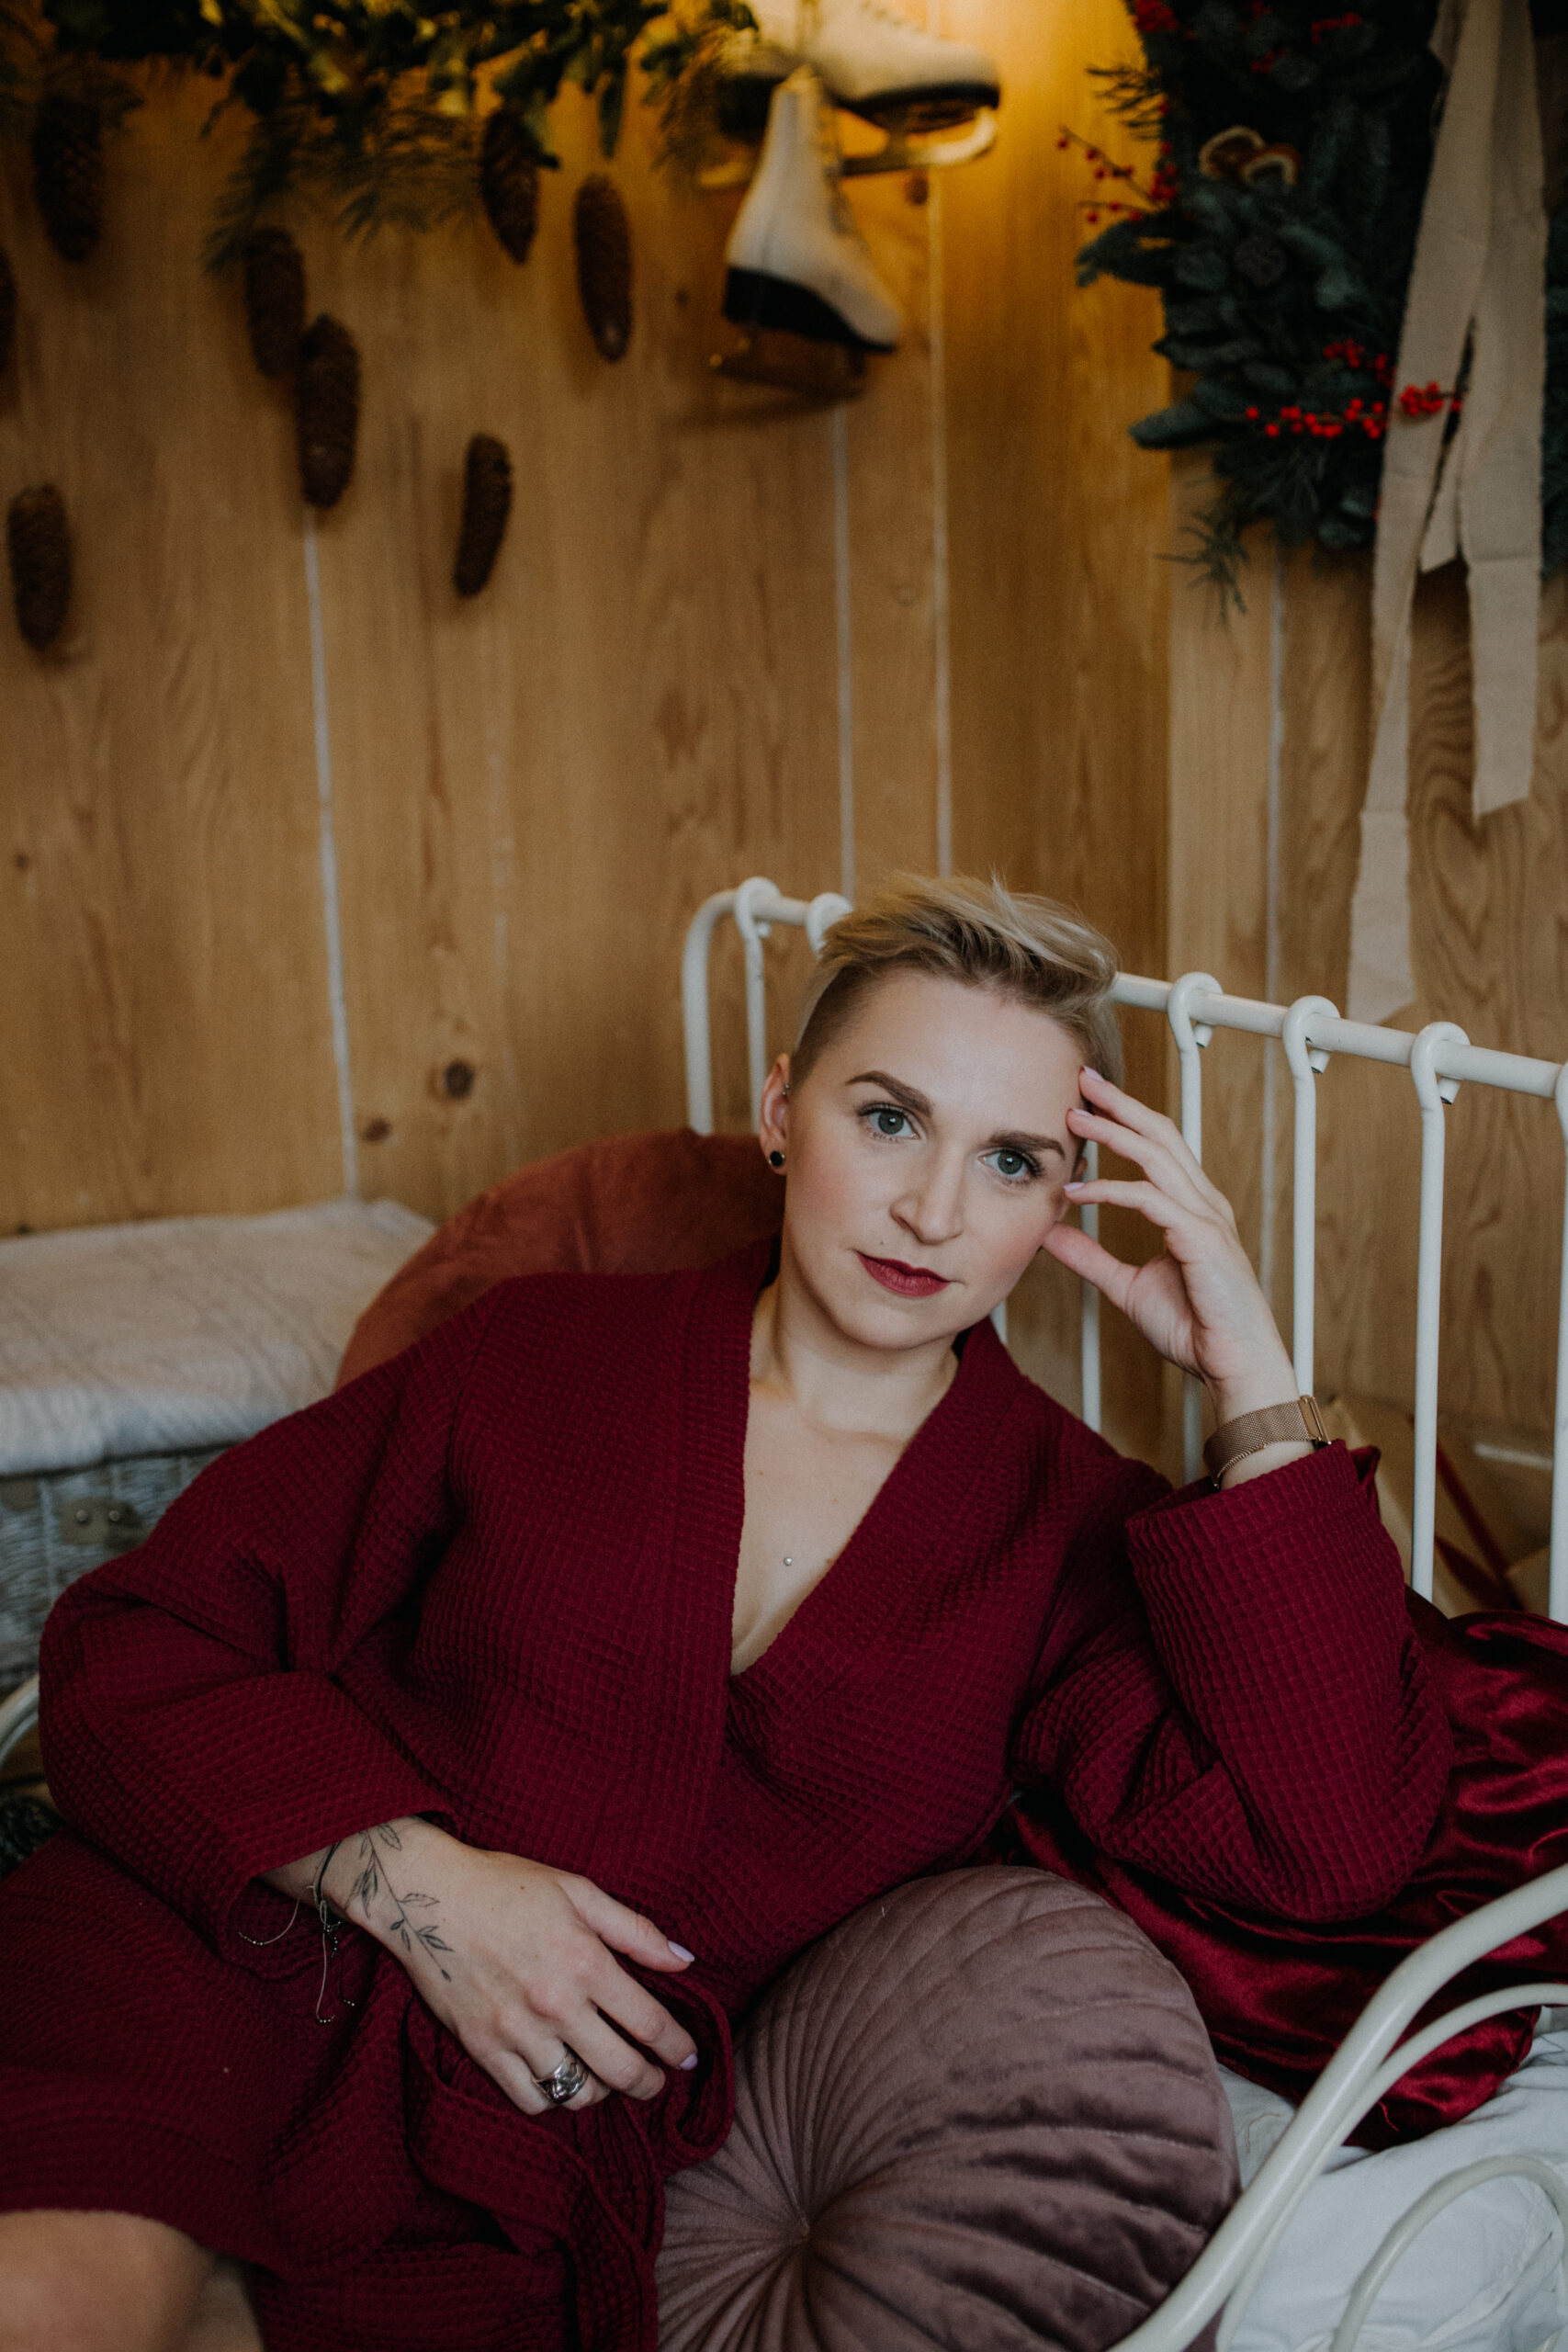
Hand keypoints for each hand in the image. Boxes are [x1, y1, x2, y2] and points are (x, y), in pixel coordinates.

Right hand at [319, 1821, 698, 2114]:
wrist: (428, 1897)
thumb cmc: (507, 1886)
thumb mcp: (579, 1891)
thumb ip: (635, 1930)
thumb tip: (684, 1961)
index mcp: (585, 1962)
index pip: (649, 2023)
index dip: (677, 2047)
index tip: (687, 2057)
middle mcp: (555, 2005)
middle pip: (621, 2070)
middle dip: (650, 2083)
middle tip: (657, 2082)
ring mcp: (516, 2032)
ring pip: (577, 2093)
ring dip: (602, 2092)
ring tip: (606, 2076)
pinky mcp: (482, 2049)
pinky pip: (531, 2099)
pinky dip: (554, 2099)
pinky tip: (561, 2079)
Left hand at [1044, 1068, 1296, 1427]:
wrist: (1234, 1365)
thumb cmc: (1195, 1328)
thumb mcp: (1127, 1287)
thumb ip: (1091, 1258)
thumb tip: (1051, 1234)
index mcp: (1193, 1208)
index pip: (1158, 1147)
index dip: (1125, 1118)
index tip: (1087, 1099)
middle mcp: (1203, 1204)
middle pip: (1161, 1135)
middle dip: (1121, 1103)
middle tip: (1083, 1078)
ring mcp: (1206, 1217)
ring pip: (1158, 1156)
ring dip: (1114, 1132)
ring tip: (1076, 1118)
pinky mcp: (1202, 1238)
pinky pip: (1151, 1200)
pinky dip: (1113, 1190)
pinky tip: (1080, 1191)